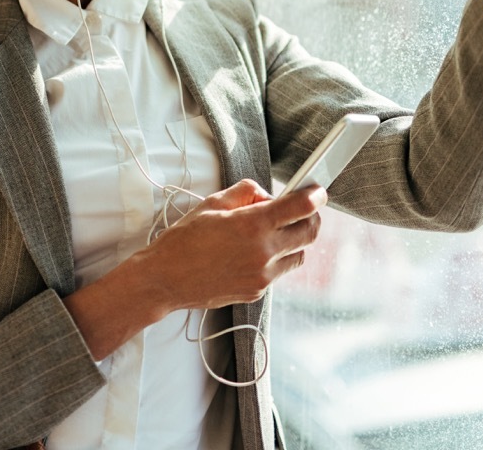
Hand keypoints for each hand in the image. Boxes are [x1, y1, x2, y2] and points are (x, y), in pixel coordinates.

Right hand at [139, 179, 324, 311]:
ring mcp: (262, 275)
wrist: (165, 280)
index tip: (317, 191)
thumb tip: (264, 195)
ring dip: (293, 242)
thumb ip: (244, 193)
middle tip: (301, 211)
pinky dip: (274, 260)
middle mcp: (263, 252)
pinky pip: (278, 273)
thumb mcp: (211, 205)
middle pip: (310, 233)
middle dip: (311, 218)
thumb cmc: (183, 242)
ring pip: (299, 255)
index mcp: (252, 225)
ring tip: (270, 235)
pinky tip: (251, 254)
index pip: (300, 207)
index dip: (315, 196)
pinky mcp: (257, 291)